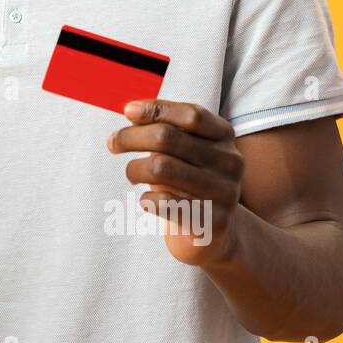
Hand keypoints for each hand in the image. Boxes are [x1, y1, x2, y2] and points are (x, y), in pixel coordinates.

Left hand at [107, 99, 243, 266]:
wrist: (214, 233)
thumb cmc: (188, 182)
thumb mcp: (183, 151)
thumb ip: (164, 128)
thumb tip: (132, 112)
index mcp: (224, 136)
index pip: (191, 115)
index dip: (156, 109)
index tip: (127, 111)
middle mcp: (230, 161)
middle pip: (168, 137)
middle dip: (131, 137)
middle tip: (113, 143)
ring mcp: (224, 192)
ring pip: (160, 167)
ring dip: (134, 169)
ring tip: (131, 174)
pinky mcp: (212, 221)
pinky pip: (163, 201)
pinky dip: (146, 198)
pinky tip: (148, 200)